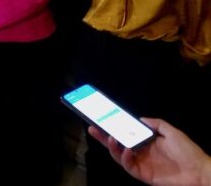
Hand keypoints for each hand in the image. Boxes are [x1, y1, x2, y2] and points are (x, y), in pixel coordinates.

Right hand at [88, 118, 210, 185]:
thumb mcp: (172, 132)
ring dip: (112, 147)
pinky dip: (124, 158)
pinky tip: (126, 149)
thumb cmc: (188, 151)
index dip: (114, 128)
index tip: (104, 120)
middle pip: (118, 145)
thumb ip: (156, 124)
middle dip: (104, 137)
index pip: (126, 135)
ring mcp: (141, 164)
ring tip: (110, 138)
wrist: (200, 171)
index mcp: (147, 143)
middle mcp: (141, 153)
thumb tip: (140, 118)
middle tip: (93, 128)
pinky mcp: (143, 175)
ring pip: (119, 156)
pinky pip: (129, 166)